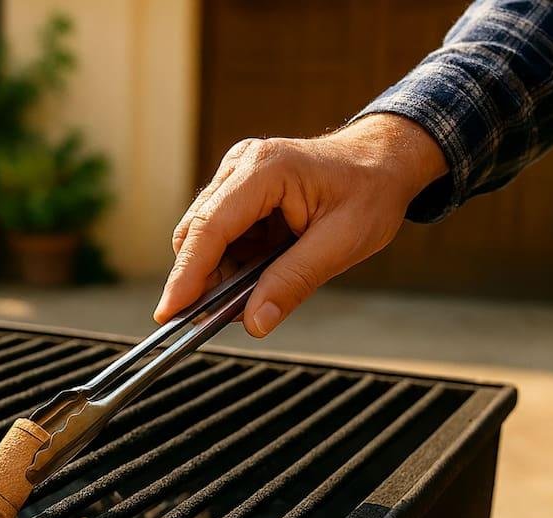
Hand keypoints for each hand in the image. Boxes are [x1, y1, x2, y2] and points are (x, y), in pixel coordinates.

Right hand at [153, 114, 447, 336]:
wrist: (383, 160)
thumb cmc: (370, 191)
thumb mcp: (342, 242)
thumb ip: (294, 281)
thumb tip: (254, 322)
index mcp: (265, 169)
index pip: (211, 227)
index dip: (186, 274)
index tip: (170, 313)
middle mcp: (240, 166)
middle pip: (197, 233)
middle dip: (202, 280)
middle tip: (221, 318)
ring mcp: (236, 176)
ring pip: (204, 238)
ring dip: (220, 273)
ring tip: (255, 295)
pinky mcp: (239, 191)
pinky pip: (221, 236)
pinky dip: (232, 263)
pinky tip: (259, 275)